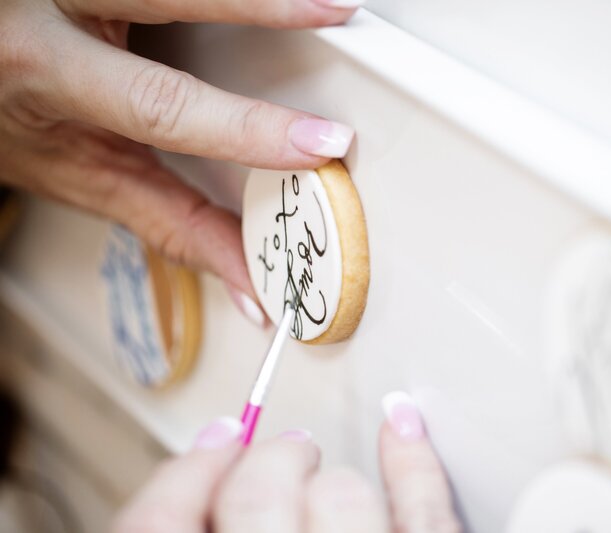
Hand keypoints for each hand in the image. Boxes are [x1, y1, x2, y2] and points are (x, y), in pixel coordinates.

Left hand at [0, 0, 357, 317]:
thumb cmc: (14, 127)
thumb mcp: (88, 179)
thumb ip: (175, 225)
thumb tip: (250, 280)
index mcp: (45, 73)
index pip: (162, 105)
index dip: (247, 127)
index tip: (317, 144)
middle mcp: (51, 7)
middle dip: (263, 6)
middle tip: (335, 16)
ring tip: (320, 3)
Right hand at [113, 392, 462, 532]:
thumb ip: (181, 520)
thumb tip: (207, 454)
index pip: (158, 521)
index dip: (182, 474)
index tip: (217, 441)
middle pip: (258, 491)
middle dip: (266, 463)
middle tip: (277, 457)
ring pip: (339, 494)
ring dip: (329, 479)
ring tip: (324, 481)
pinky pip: (426, 511)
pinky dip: (415, 460)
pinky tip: (400, 426)